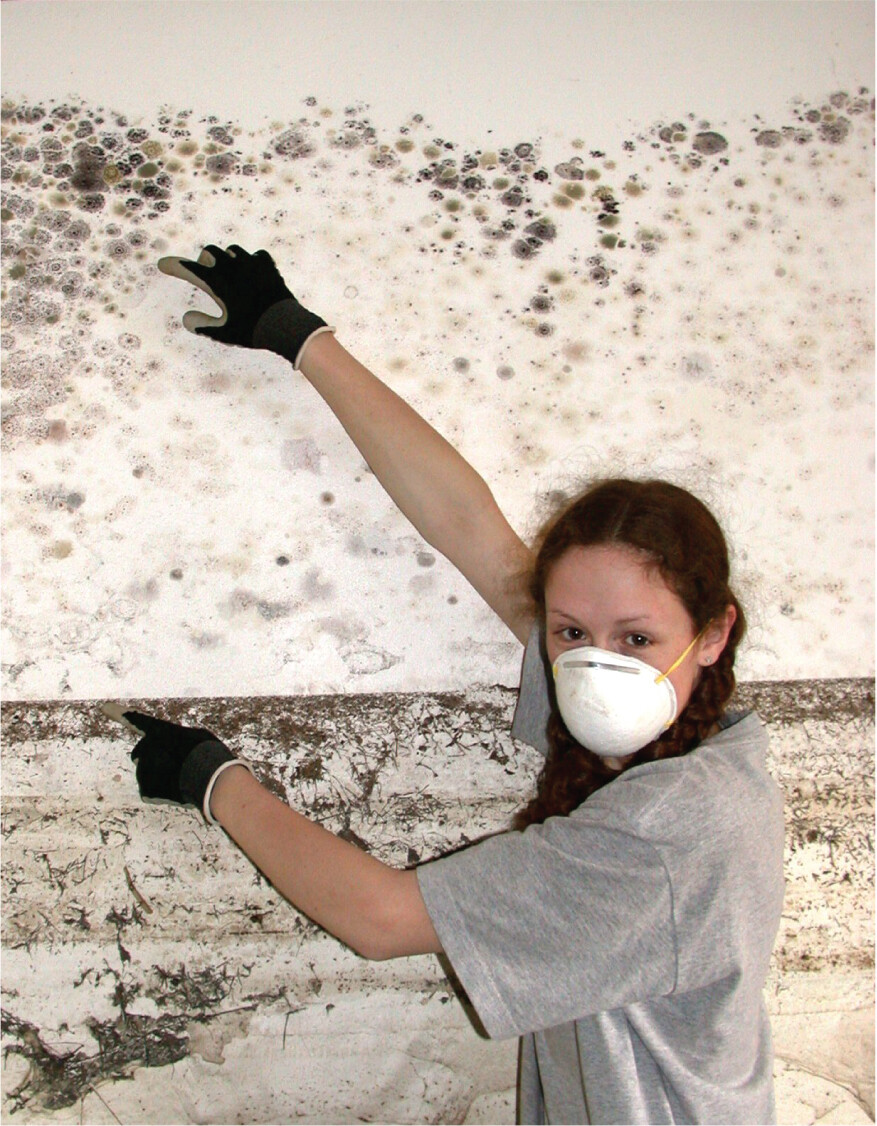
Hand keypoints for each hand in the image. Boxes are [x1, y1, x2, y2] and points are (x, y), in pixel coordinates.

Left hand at [112, 708, 250, 821]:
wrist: (208, 775)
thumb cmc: (209, 753)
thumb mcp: (197, 738)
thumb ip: (179, 742)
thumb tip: (176, 755)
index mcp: (160, 731)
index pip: (138, 721)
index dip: (118, 713)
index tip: (103, 707)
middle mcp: (146, 748)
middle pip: (143, 754)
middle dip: (153, 758)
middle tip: (175, 763)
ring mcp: (144, 770)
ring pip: (148, 774)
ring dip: (160, 776)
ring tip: (182, 777)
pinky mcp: (145, 791)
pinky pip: (151, 791)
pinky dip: (161, 792)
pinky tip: (177, 789)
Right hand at [157, 244, 331, 366]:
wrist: (285, 324)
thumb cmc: (252, 330)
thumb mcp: (223, 333)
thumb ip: (202, 325)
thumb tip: (185, 319)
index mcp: (218, 282)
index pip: (189, 270)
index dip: (174, 266)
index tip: (163, 264)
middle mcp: (232, 267)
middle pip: (210, 252)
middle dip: (204, 262)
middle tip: (206, 273)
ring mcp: (251, 263)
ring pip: (232, 251)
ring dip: (227, 259)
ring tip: (230, 274)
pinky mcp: (268, 265)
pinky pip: (256, 256)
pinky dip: (251, 262)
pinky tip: (252, 272)